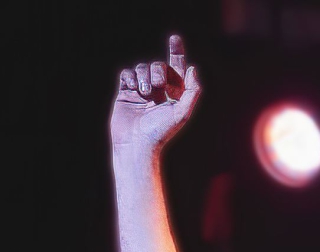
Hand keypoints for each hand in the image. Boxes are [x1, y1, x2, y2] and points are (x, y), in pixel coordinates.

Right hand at [110, 35, 200, 155]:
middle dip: (158, 70)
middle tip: (157, 86)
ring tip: (144, 93)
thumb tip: (192, 68)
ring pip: (142, 67)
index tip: (174, 38)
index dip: (176, 53)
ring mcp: (141, 92)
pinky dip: (130, 76)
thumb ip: (192, 91)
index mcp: (173, 95)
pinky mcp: (126, 93)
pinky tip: (133, 88)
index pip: (176, 69)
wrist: (136, 144)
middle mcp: (158, 92)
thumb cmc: (160, 132)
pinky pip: (126, 73)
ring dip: (144, 76)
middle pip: (158, 66)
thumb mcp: (182, 113)